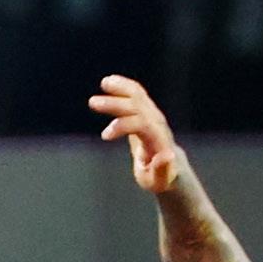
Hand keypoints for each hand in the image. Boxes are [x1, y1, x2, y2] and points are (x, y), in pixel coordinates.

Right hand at [89, 75, 182, 191]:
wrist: (170, 167)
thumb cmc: (160, 178)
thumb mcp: (159, 181)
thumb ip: (161, 170)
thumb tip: (167, 155)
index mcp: (157, 139)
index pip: (141, 125)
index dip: (122, 126)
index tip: (104, 136)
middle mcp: (157, 123)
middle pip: (137, 107)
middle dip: (115, 104)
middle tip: (92, 102)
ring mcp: (153, 115)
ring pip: (137, 96)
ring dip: (120, 89)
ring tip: (104, 82)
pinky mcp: (147, 111)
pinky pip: (136, 94)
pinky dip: (123, 86)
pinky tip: (109, 81)